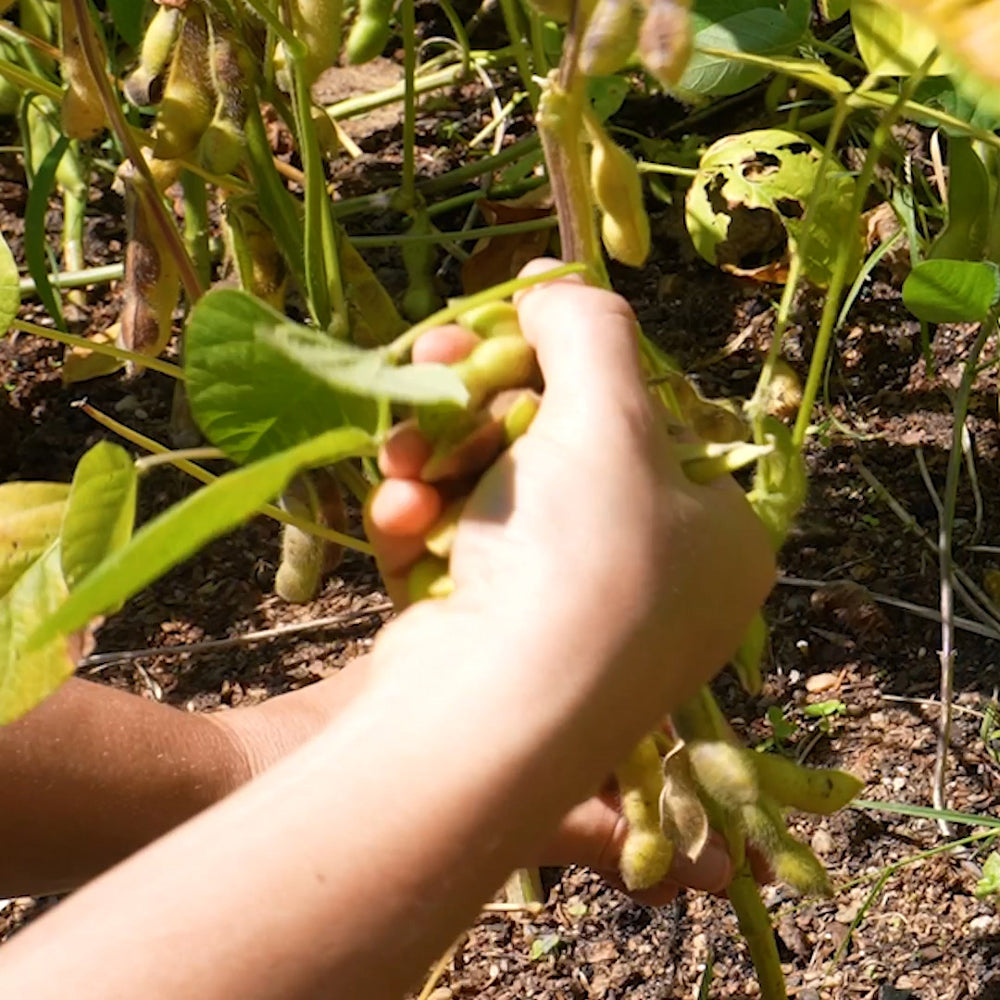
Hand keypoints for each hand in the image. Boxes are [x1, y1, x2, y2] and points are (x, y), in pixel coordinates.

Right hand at [367, 259, 774, 760]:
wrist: (491, 718)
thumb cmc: (584, 558)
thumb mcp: (608, 416)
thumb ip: (589, 330)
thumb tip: (554, 286)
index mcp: (713, 528)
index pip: (648, 413)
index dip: (578, 357)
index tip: (515, 316)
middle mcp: (652, 574)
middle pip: (562, 447)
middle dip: (486, 399)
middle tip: (434, 356)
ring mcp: (569, 611)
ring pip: (496, 493)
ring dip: (442, 458)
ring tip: (404, 449)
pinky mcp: (494, 634)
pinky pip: (461, 548)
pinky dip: (426, 522)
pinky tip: (400, 513)